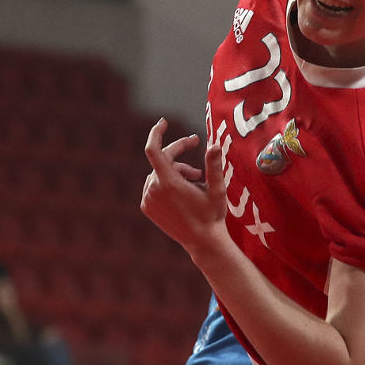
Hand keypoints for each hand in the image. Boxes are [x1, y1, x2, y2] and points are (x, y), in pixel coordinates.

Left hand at [141, 118, 228, 253]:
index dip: (156, 133)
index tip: (164, 122)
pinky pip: (153, 185)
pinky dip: (167, 181)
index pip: (154, 150)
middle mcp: (154, 190)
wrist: (202, 242)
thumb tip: (214, 144)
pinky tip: (184, 190)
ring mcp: (148, 200)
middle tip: (196, 143)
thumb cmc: (212, 215)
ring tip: (196, 178)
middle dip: (179, 150)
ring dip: (176, 169)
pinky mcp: (147, 207)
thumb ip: (214, 166)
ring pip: (159, 172)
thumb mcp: (217, 189)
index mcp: (169, 183)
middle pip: (162, 159)